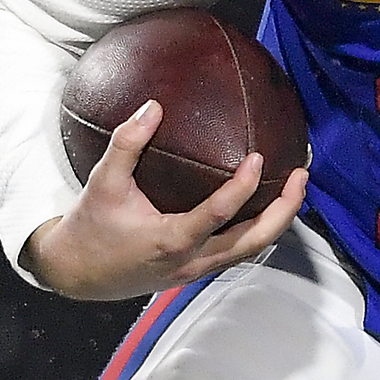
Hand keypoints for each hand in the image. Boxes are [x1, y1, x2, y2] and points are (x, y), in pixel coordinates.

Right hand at [20, 98, 306, 300]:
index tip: (258, 157)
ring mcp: (199, 270)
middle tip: (301, 175)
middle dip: (284, 210)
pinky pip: (239, 251)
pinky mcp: (199, 270)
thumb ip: (127, 143)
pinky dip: (260, 228)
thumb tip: (153, 105)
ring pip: (252, 249)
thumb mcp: (103, 183)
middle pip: (254, 240)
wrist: (79, 273)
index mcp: (171, 240)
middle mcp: (192, 260)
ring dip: (279, 220)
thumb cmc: (91, 227)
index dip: (242, 187)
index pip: (218, 215)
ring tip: (295, 186)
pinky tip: (268, 203)